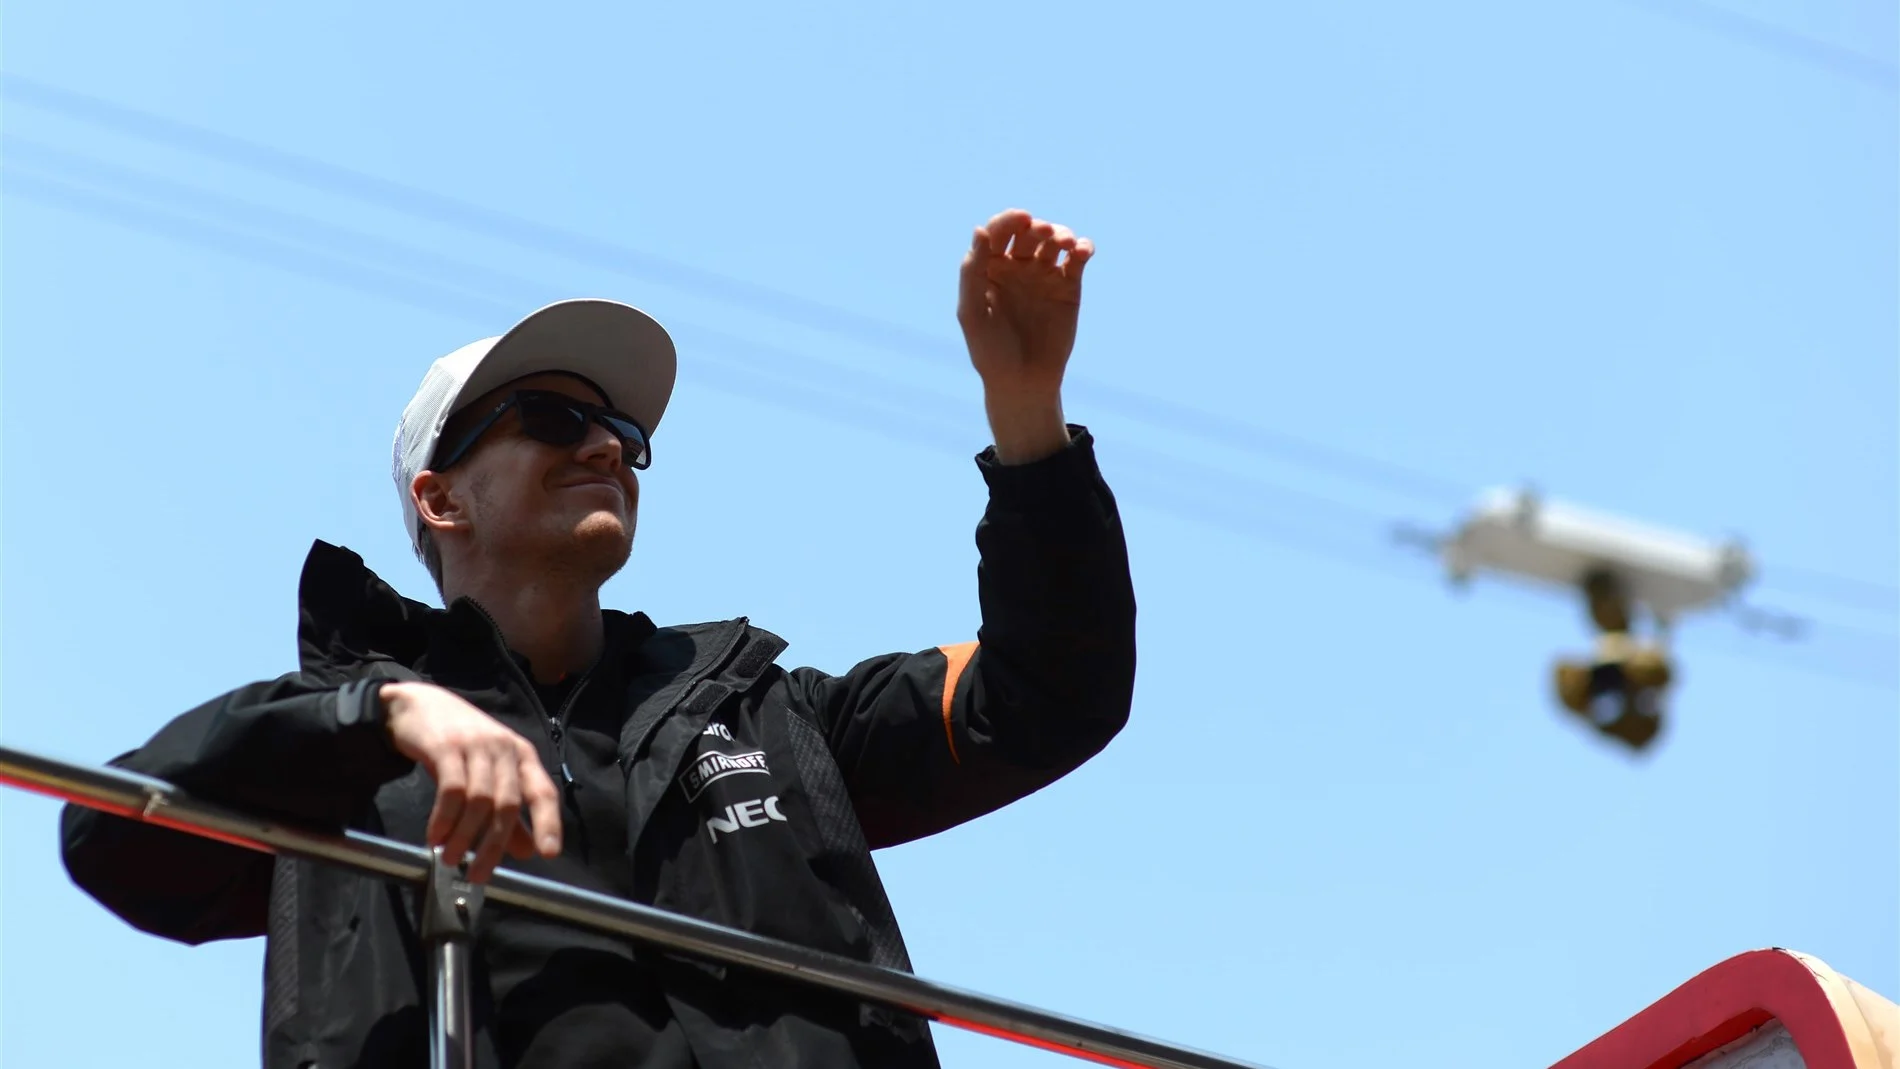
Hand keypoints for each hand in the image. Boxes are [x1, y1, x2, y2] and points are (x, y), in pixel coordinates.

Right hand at [380, 682, 561, 882]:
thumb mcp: (487, 775)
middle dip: (494, 845)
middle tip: (478, 874)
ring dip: (465, 836)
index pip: (543, 791)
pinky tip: (435, 837)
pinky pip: (452, 790)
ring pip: (480, 800)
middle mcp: (504, 749)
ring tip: (451, 858)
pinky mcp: (447, 746)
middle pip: (508, 804)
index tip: (547, 854)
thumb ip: (508, 813)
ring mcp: (476, 745)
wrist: (416, 705)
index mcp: (523, 756)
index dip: (548, 822)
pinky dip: (444, 818)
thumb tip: (528, 851)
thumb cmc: (458, 744)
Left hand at [957, 209, 1092, 462]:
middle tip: (1045, 234)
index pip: (998, 232)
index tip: (1022, 219)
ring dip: (1061, 233)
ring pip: (1054, 240)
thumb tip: (980, 229)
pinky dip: (1082, 247)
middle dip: (1037, 226)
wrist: (1023, 382)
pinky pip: (1077, 259)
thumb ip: (973, 272)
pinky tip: (1082, 249)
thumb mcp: (973, 313)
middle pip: (1028, 232)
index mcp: (989, 268)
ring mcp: (1043, 274)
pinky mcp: (1069, 286)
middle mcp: (1016, 266)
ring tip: (1066, 244)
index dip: (1009, 220)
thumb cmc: (990, 351)